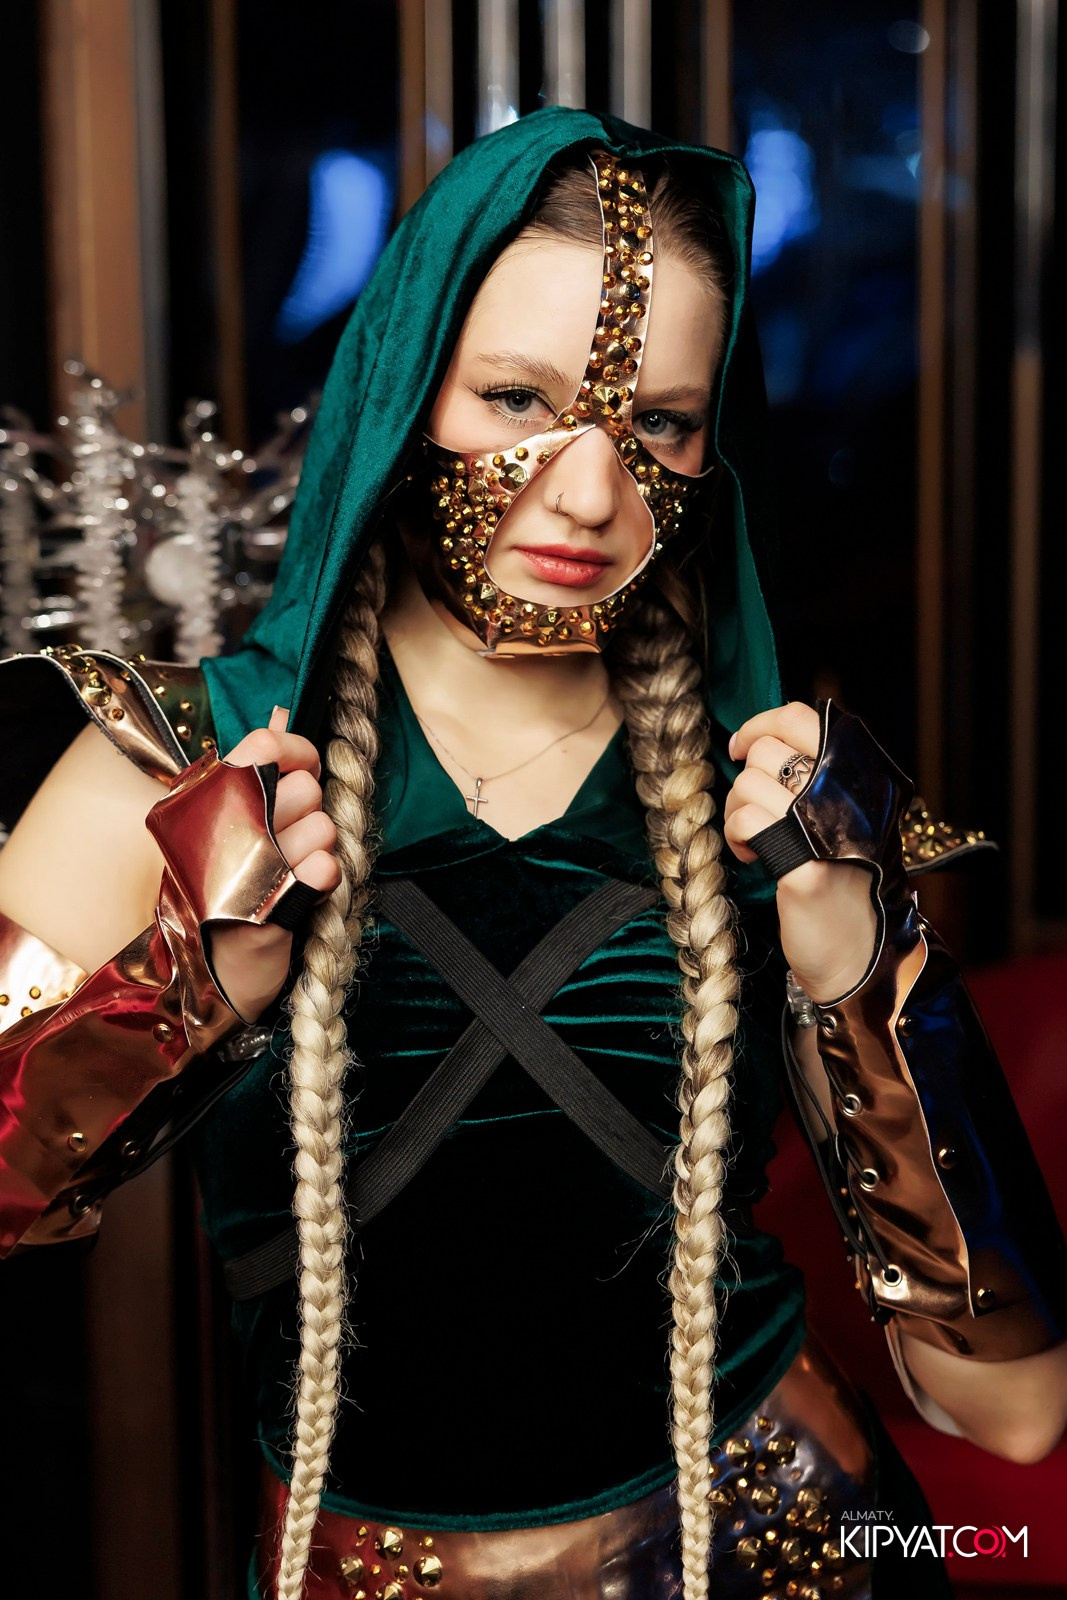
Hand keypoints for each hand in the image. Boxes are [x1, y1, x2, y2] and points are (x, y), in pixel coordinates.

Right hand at [209, 707, 340, 1019]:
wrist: (207, 967)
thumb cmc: (217, 885)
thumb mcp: (221, 819)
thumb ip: (252, 768)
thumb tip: (280, 714)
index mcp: (205, 800)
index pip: (264, 744)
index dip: (297, 750)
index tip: (305, 767)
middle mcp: (221, 829)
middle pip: (305, 788)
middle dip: (310, 810)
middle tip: (286, 837)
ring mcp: (243, 870)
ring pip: (323, 827)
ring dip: (318, 848)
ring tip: (289, 869)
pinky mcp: (269, 911)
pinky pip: (326, 869)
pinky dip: (323, 878)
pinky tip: (303, 890)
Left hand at [724, 701, 877, 1003]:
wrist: (857, 947)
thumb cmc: (841, 879)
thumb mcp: (837, 816)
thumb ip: (812, 777)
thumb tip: (757, 740)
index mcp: (856, 776)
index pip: (802, 718)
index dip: (761, 724)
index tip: (740, 747)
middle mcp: (846, 795)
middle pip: (767, 752)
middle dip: (745, 782)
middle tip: (752, 814)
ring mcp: (825, 828)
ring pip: (748, 785)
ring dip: (737, 813)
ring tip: (754, 841)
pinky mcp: (803, 864)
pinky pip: (746, 823)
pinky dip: (737, 838)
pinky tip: (753, 858)